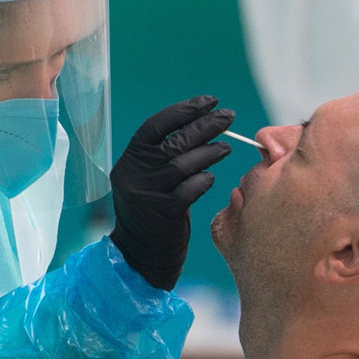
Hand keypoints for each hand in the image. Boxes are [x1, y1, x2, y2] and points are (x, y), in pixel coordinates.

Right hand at [110, 96, 234, 289]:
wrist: (140, 257)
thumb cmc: (154, 213)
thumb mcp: (150, 179)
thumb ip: (167, 156)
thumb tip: (204, 125)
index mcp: (130, 160)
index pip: (155, 125)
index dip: (183, 111)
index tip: (209, 101)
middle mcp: (134, 173)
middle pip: (173, 141)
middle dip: (204, 125)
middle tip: (229, 116)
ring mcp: (147, 193)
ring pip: (182, 164)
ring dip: (209, 152)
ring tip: (227, 147)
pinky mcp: (162, 213)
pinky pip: (189, 189)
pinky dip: (203, 180)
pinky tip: (211, 178)